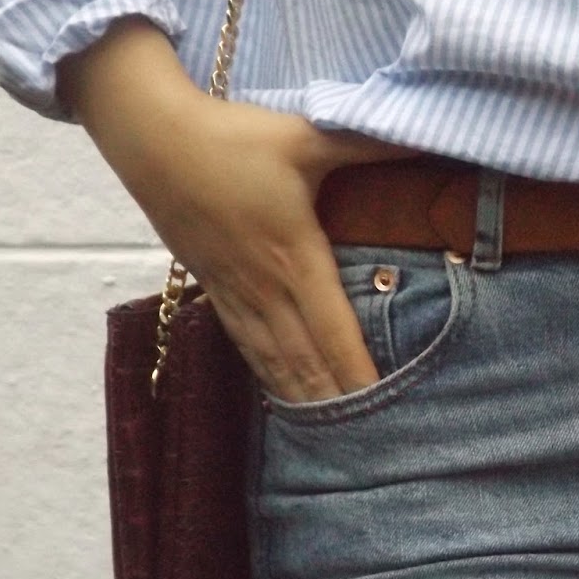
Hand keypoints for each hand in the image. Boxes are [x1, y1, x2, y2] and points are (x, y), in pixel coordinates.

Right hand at [60, 17, 418, 402]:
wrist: (150, 137)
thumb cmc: (233, 136)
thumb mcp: (307, 135)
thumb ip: (370, 142)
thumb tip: (427, 137)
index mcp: (295, 257)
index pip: (334, 331)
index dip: (358, 373)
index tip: (383, 408)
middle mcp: (265, 286)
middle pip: (306, 360)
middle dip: (337, 403)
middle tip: (369, 443)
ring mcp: (234, 291)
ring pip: (274, 360)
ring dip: (302, 399)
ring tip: (331, 440)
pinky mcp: (212, 286)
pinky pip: (246, 343)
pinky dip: (268, 375)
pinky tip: (282, 397)